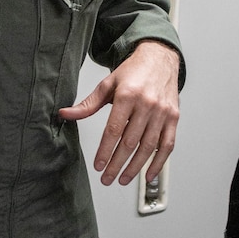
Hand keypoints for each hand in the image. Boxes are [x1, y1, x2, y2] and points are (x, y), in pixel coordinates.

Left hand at [60, 40, 179, 186]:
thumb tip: (65, 114)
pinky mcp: (173, 118)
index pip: (114, 129)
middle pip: (130, 142)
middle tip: (107, 178)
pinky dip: (159, 163)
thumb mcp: (107, 84)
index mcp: (128, 95)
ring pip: (148, 147)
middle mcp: (147, 104)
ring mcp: (162, 112)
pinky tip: (148, 175)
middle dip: (117, 164)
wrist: (159, 58)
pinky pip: (167, 145)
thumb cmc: (133, 72)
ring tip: (122, 179)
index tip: (98, 165)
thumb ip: (88, 104)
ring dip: (135, 167)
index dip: (105, 150)